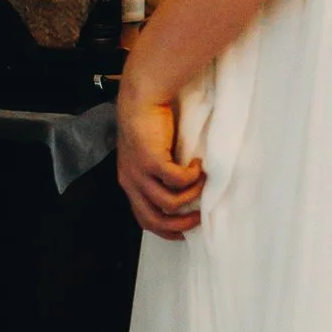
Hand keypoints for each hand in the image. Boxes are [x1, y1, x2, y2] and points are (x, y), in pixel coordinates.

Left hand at [117, 80, 203, 237]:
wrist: (142, 99)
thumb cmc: (149, 124)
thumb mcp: (148, 156)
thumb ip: (157, 175)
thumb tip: (179, 193)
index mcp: (129, 183)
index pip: (143, 219)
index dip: (164, 230)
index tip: (183, 232)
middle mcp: (131, 182)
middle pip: (155, 219)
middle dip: (180, 224)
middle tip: (199, 218)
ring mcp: (139, 173)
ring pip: (170, 203)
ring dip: (191, 196)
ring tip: (202, 181)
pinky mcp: (151, 161)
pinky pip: (177, 180)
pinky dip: (192, 176)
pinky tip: (198, 164)